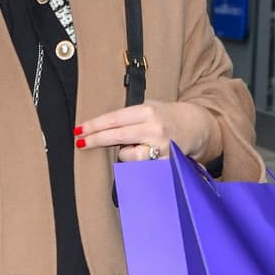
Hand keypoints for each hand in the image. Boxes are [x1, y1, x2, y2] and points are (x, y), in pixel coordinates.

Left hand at [75, 99, 220, 164]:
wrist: (195, 127)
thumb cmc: (166, 116)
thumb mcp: (149, 107)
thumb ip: (128, 117)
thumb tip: (100, 129)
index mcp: (148, 111)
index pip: (115, 119)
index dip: (95, 125)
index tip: (79, 130)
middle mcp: (154, 129)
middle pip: (117, 136)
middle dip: (96, 139)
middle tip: (80, 143)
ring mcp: (160, 148)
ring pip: (127, 155)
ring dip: (124, 152)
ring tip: (137, 146)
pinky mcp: (164, 163)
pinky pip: (139, 166)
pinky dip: (137, 162)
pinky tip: (146, 155)